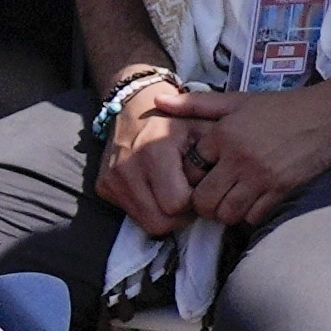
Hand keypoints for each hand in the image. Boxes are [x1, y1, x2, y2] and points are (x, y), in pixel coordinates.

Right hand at [91, 76, 208, 229]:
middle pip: (161, 222)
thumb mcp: (203, 127)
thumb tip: (227, 187)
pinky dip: (149, 208)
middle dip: (181, 216)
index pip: (178, 204)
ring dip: (165, 215)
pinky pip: (132, 214)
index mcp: (155, 153)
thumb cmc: (176, 120)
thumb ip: (217, 155)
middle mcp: (128, 169)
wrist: (134, 107)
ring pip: (146, 223)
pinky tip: (158, 189)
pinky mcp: (103, 186)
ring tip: (176, 192)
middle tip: (190, 196)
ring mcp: (112, 180)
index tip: (201, 187)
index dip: (195, 201)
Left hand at [183, 72, 330, 228]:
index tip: (200, 177)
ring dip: (226, 212)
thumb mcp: (239, 100)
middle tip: (212, 197)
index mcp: (224, 134)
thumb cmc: (284, 107)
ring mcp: (261, 176)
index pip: (189, 169)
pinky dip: (251, 215)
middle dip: (204, 204)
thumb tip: (159, 102)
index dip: (191, 177)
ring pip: (227, 213)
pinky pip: (254, 216)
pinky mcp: (282, 189)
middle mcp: (239, 158)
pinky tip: (254, 202)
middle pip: (203, 200)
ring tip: (232, 200)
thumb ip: (197, 104)